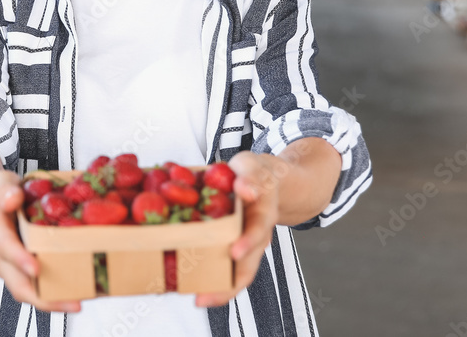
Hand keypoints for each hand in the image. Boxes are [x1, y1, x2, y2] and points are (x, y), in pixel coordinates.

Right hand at [0, 170, 82, 313]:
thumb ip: (5, 190)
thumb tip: (12, 199)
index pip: (5, 247)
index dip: (19, 259)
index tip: (36, 269)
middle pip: (17, 284)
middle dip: (45, 298)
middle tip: (75, 302)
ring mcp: (7, 265)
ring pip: (26, 291)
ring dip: (51, 300)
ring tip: (79, 302)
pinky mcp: (17, 269)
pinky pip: (33, 287)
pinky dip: (52, 293)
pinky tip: (75, 292)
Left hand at [195, 151, 283, 307]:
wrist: (269, 180)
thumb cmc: (253, 173)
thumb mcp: (252, 166)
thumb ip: (249, 175)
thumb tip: (246, 189)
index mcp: (263, 212)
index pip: (257, 229)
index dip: (247, 242)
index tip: (234, 252)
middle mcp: (259, 234)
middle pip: (249, 264)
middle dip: (229, 282)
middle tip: (205, 296)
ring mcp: (251, 245)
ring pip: (241, 273)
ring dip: (222, 290)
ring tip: (200, 300)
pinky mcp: (240, 249)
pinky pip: (232, 270)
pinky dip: (218, 283)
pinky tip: (198, 290)